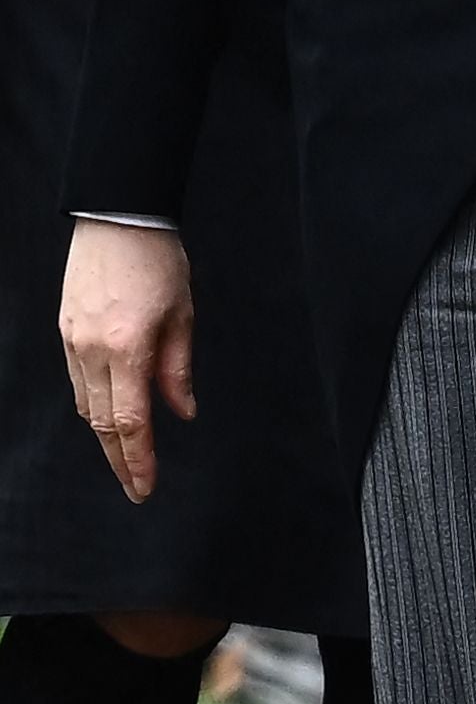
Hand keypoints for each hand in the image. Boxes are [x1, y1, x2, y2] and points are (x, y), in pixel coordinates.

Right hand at [60, 221, 195, 503]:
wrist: (117, 216)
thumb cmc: (158, 260)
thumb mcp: (183, 314)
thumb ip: (178, 368)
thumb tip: (182, 412)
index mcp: (127, 349)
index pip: (131, 422)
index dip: (138, 460)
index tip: (145, 487)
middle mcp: (92, 351)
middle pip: (102, 424)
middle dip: (120, 460)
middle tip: (136, 487)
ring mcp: (73, 342)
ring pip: (86, 406)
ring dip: (105, 436)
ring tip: (126, 457)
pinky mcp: (64, 330)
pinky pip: (77, 382)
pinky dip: (93, 406)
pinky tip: (107, 416)